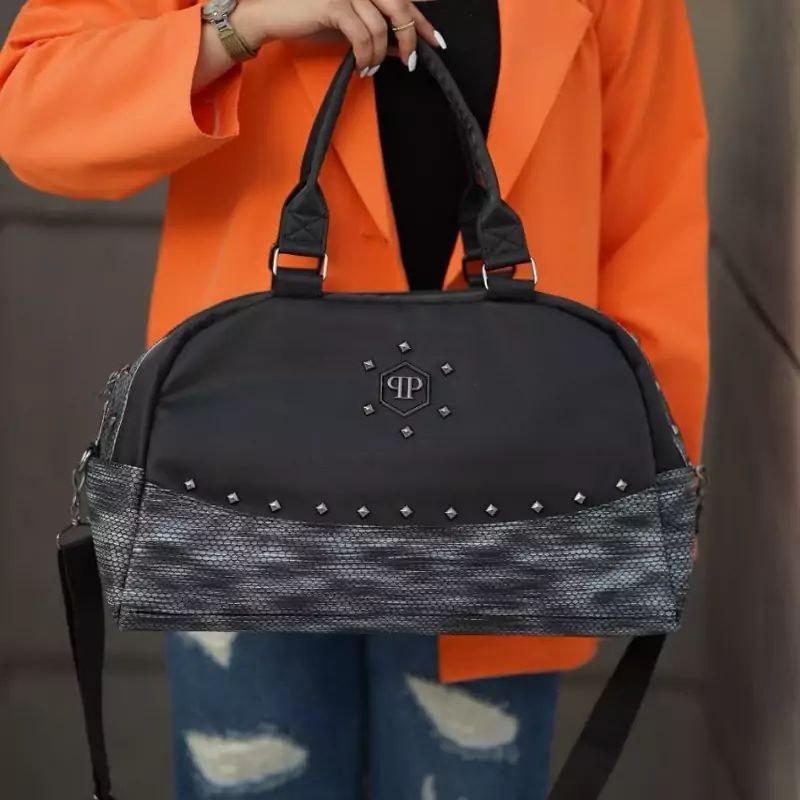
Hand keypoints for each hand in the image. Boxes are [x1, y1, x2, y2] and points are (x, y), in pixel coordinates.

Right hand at [240, 0, 442, 71]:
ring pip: (380, 27)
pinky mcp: (333, 3)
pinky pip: (362, 35)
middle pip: (399, 7)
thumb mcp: (349, 25)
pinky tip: (361, 67)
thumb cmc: (309, 18)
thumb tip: (402, 49)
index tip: (436, 41)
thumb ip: (376, 32)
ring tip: (370, 68)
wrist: (271, 14)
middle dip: (410, 38)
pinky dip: (365, 55)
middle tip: (410, 62)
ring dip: (379, 55)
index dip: (422, 21)